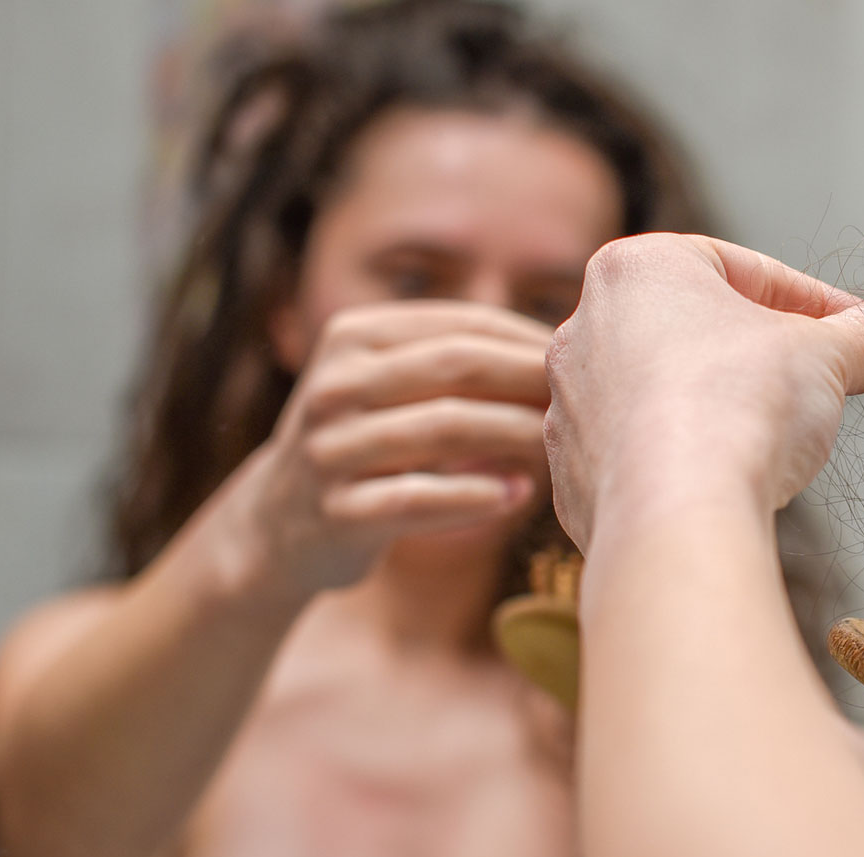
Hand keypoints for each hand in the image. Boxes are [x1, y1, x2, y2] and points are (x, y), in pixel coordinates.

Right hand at [224, 301, 553, 593]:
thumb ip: (453, 360)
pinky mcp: (337, 513)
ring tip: (559, 446)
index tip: (584, 359)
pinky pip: (419, 498)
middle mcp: (335, 385)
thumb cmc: (365, 444)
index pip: (461, 325)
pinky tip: (519, 495)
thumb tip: (565, 343)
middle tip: (585, 399)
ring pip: (444, 429)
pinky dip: (477, 496)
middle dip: (528, 379)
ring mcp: (330, 450)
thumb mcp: (389, 385)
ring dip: (514, 435)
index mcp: (352, 337)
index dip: (528, 340)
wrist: (278, 525)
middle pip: (456, 366)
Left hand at [541, 234, 863, 547]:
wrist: (677, 515)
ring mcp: (569, 404)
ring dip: (713, 407)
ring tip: (769, 439)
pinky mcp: (569, 474)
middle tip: (813, 381)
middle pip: (692, 330)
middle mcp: (584, 327)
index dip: (811, 302)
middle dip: (756, 354)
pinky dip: (678, 463)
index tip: (852, 330)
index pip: (743, 270)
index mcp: (637, 269)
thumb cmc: (738, 409)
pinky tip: (722, 482)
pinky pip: (636, 456)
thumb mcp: (826, 356)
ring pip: (658, 393)